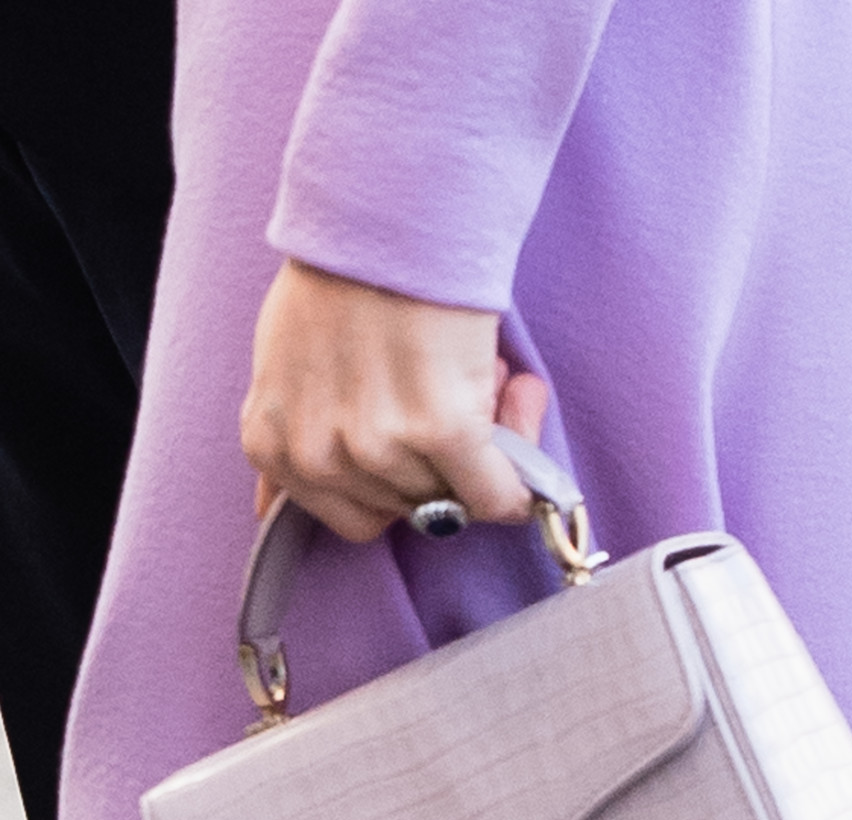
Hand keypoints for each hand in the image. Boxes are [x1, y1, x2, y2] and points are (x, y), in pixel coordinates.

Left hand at [240, 261, 547, 538]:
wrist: (387, 206)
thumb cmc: (343, 273)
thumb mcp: (279, 367)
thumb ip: (285, 438)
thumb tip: (268, 511)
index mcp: (273, 447)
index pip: (355, 520)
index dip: (399, 478)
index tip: (416, 435)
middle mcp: (319, 457)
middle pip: (409, 508)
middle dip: (440, 459)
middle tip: (453, 387)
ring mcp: (379, 449)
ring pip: (457, 497)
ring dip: (485, 442)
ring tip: (478, 369)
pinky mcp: (441, 431)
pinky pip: (498, 494)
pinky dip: (521, 471)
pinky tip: (521, 403)